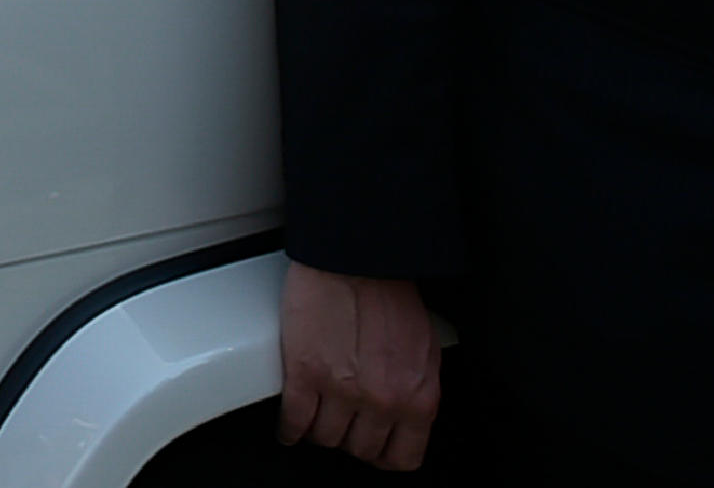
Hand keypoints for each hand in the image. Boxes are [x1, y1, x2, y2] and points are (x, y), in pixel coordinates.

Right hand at [279, 262, 440, 470]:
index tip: (373, 447)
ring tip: (315, 417)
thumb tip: (404, 411)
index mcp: (418, 396)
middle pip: (359, 449)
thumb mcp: (424, 348)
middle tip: (342, 423)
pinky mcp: (305, 374)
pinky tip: (290, 425)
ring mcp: (342, 391)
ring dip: (318, 430)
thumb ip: (415, 388)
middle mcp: (383, 399)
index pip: (402, 457)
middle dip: (349, 437)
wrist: (355, 256)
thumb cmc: (389, 291)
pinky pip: (295, 421)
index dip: (383, 455)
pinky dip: (289, 428)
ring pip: (325, 438)